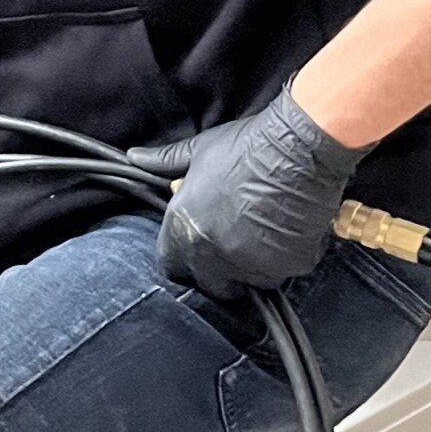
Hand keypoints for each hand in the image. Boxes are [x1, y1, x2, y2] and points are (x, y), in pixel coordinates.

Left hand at [129, 85, 370, 300]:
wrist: (296, 149)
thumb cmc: (246, 147)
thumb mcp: (199, 151)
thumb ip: (164, 162)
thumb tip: (134, 156)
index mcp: (184, 230)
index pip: (172, 266)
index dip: (185, 259)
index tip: (200, 248)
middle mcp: (212, 255)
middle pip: (211, 285)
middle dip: (220, 272)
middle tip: (236, 245)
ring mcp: (250, 266)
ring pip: (249, 282)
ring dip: (254, 267)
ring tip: (265, 233)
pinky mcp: (285, 268)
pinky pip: (283, 273)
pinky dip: (285, 259)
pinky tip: (289, 232)